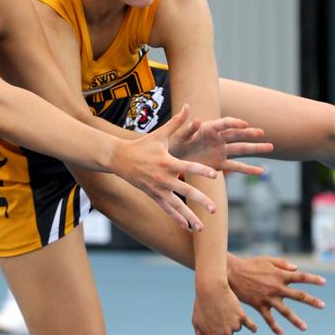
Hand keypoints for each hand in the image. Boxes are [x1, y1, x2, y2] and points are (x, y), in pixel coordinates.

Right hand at [113, 106, 223, 230]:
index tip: (215, 176)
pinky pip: (166, 209)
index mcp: (167, 162)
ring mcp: (157, 189)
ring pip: (176, 206)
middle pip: (185, 190)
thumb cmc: (142, 144)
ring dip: (189, 217)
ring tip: (202, 228)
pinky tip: (187, 227)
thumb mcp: (159, 134)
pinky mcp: (153, 196)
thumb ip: (177, 123)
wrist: (119, 158)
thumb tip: (188, 106)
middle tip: (214, 209)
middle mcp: (163, 178)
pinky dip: (177, 218)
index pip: (187, 167)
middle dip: (200, 200)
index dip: (201, 171)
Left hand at [170, 115, 273, 174]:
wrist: (173, 157)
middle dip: (249, 134)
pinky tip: (260, 171)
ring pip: (241, 149)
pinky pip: (236, 167)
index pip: (225, 124)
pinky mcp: (220, 164)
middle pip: (237, 135)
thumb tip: (197, 119)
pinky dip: (248, 169)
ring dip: (255, 148)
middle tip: (262, 133)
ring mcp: (221, 151)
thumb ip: (188, 128)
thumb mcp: (179, 135)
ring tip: (270, 147)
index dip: (234, 123)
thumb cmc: (174, 143)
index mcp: (209, 128)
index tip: (245, 124)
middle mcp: (218, 138)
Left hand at [192, 279, 256, 334]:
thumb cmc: (201, 304)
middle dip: (223, 325)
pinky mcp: (242, 317)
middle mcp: (224, 333)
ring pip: (236, 327)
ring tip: (224, 307)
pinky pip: (249, 325)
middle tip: (216, 312)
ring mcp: (234, 326)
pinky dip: (252, 327)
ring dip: (232, 319)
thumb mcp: (196, 321)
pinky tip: (254, 330)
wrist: (212, 289)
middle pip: (228, 334)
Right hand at [227, 254, 325, 334]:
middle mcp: (277, 287)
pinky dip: (274, 327)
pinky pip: (269, 319)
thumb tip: (297, 268)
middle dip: (311, 301)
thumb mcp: (267, 260)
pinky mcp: (259, 305)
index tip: (324, 282)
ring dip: (296, 320)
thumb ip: (283, 264)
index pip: (301, 277)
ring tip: (304, 328)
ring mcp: (269, 298)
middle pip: (298, 295)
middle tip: (322, 305)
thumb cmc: (250, 264)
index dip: (313, 279)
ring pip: (285, 311)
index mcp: (281, 275)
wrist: (232, 273)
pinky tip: (281, 333)